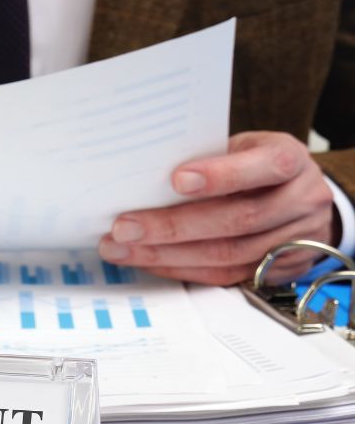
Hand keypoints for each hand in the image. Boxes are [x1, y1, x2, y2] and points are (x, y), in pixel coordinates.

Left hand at [97, 131, 337, 285]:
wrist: (300, 197)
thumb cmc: (255, 165)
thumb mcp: (243, 148)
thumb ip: (208, 157)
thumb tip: (144, 176)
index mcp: (291, 160)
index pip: (265, 166)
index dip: (221, 175)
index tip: (176, 179)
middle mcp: (301, 201)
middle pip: (236, 219)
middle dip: (172, 226)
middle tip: (124, 227)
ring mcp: (295, 240)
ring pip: (226, 254)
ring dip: (166, 255)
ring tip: (122, 249)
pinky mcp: (278, 271)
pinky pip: (223, 275)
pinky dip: (180, 269)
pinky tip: (147, 261)